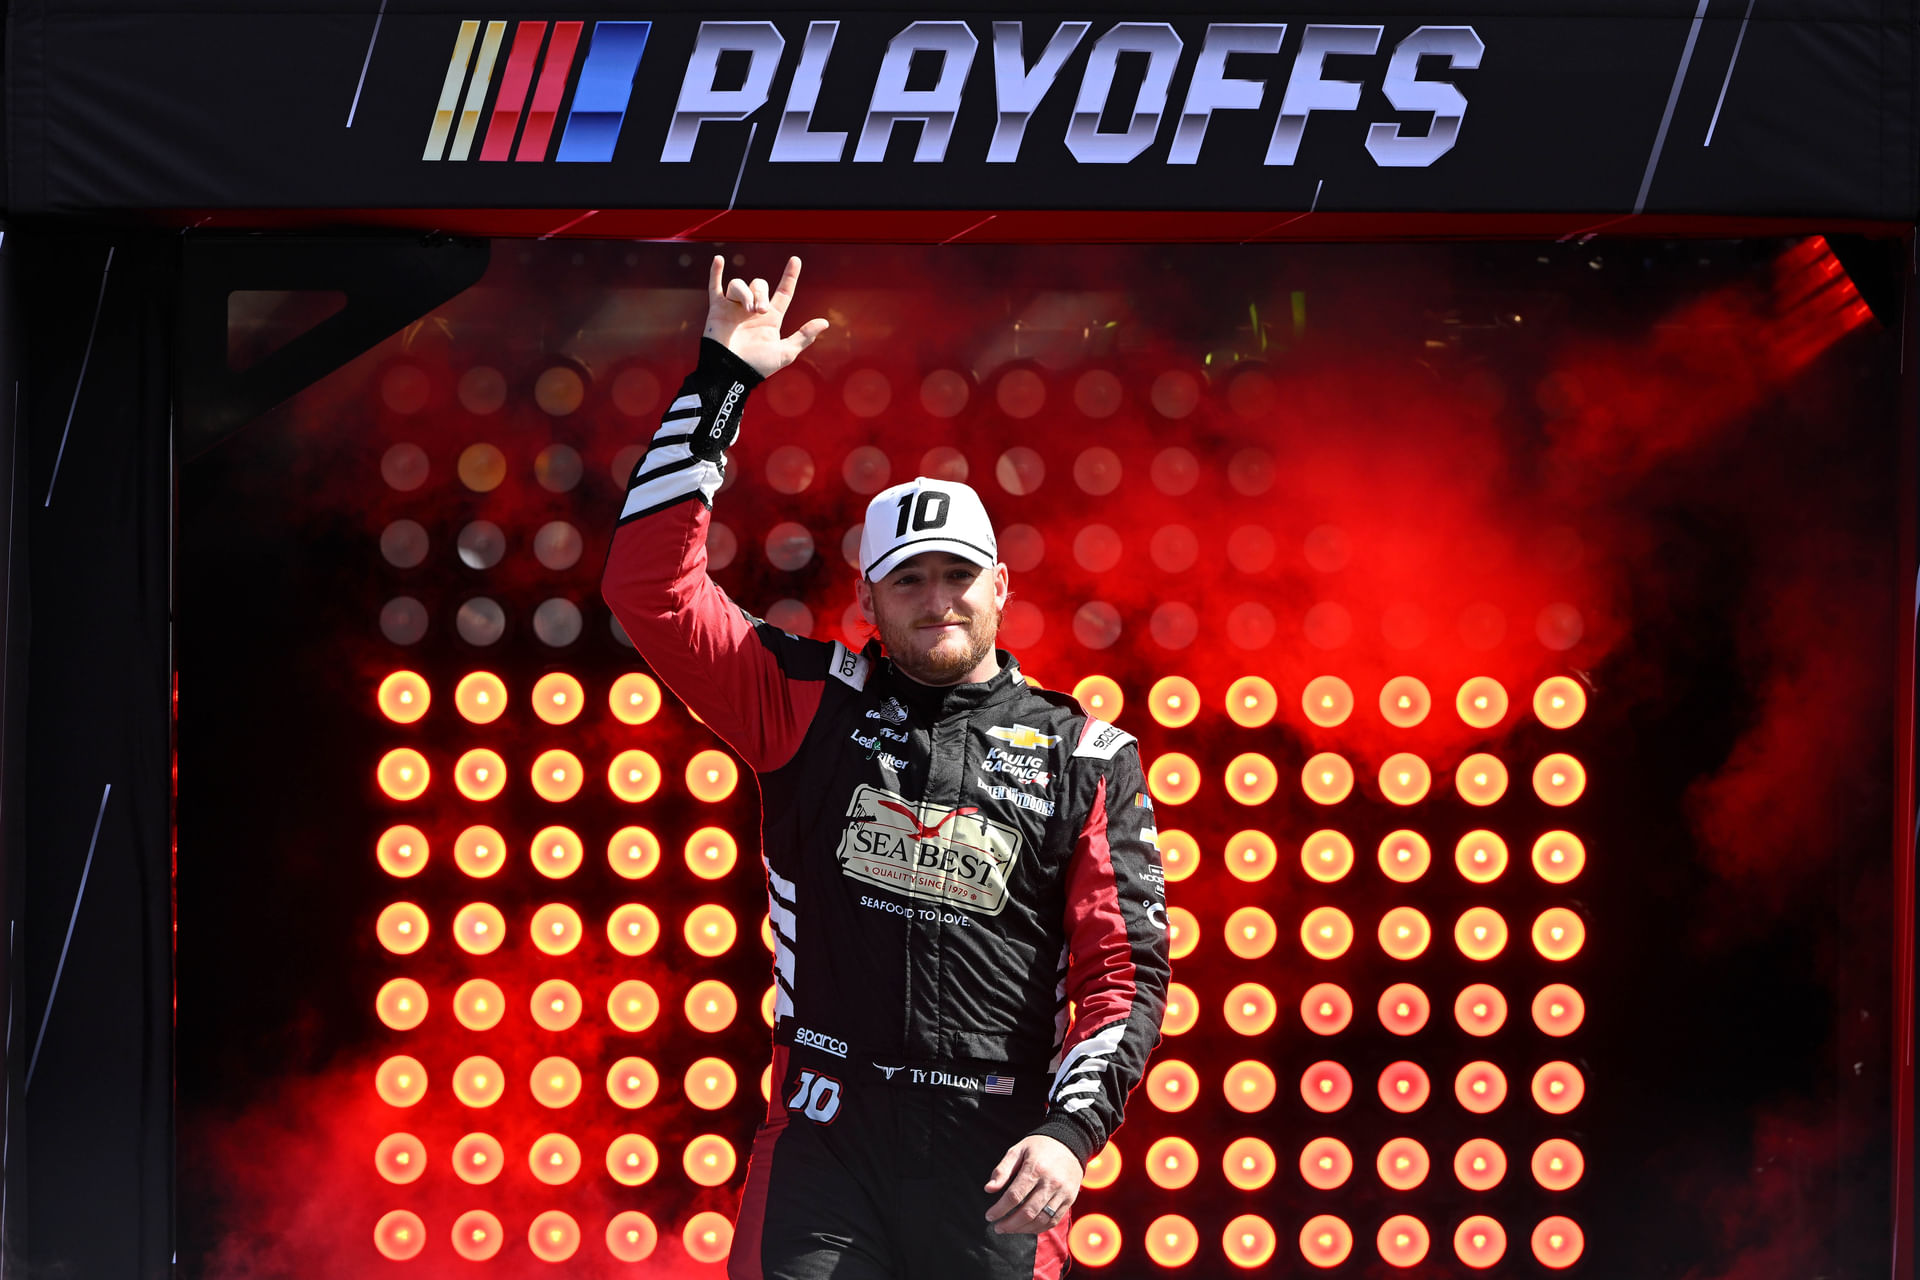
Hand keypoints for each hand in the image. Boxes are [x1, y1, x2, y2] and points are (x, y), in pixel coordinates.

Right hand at [704, 254, 828, 378]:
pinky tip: (719, 260)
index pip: (783, 292)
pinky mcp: (717, 309)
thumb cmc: (758, 366)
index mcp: (771, 318)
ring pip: (740, 284)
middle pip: (759, 284)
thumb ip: (804, 336)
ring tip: (747, 309)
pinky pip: (715, 287)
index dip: (790, 276)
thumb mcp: (786, 352)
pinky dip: (716, 273)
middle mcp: (753, 310)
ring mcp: (734, 308)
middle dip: (761, 293)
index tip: (795, 260)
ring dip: (745, 293)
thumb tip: (825, 323)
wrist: (731, 372)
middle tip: (759, 311)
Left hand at [983, 1135, 1080, 1234]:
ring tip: (1009, 1229)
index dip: (1000, 1209)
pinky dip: (1038, 1229)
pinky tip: (1026, 1228)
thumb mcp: (1018, 1150)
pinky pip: (1053, 1220)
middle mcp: (1051, 1182)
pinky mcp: (1069, 1199)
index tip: (989, 1216)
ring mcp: (1062, 1193)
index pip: (1014, 1196)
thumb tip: (989, 1189)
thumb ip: (1002, 1170)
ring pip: (1041, 1220)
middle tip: (997, 1227)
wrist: (1070, 1144)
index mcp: (1035, 1168)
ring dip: (1022, 1229)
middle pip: (1028, 1212)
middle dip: (1009, 1224)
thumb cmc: (1039, 1147)